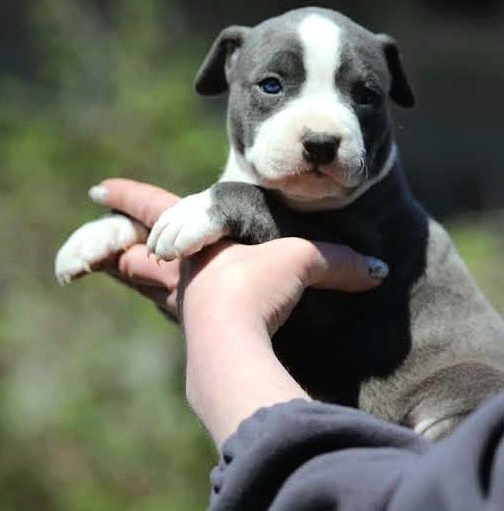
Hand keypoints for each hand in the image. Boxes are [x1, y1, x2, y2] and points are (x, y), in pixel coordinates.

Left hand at [92, 178, 388, 444]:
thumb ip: (340, 264)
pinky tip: (168, 312)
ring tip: (106, 268)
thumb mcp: (301, 265)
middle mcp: (181, 275)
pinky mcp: (194, 338)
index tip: (98, 188)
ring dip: (124, 274)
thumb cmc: (257, 290)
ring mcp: (183, 308)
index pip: (152, 210)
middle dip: (111, 243)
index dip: (128, 197)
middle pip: (129, 255)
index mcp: (195, 245)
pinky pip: (169, 316)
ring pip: (141, 287)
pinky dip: (160, 306)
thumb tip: (380, 273)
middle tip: (91, 238)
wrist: (235, 346)